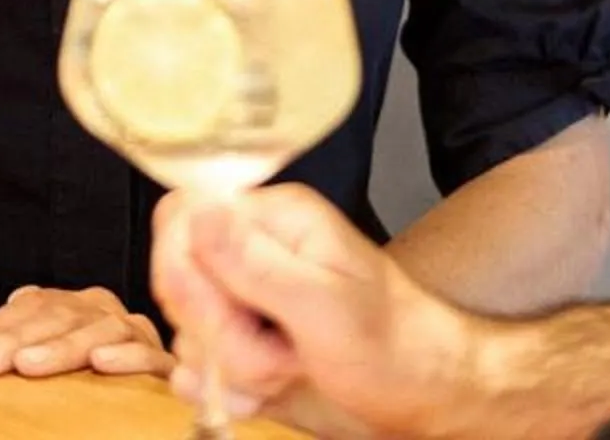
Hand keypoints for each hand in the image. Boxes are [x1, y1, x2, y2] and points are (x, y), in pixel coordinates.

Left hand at [0, 285, 169, 380]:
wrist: (156, 410)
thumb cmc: (92, 381)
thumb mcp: (48, 360)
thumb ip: (17, 346)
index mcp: (75, 306)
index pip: (30, 307)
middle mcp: (104, 312)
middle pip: (58, 316)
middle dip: (14, 339)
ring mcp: (136, 333)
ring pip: (98, 330)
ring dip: (61, 347)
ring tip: (26, 364)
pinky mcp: (165, 364)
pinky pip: (149, 355)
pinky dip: (126, 356)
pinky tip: (100, 362)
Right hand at [152, 187, 476, 438]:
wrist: (429, 395)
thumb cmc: (396, 348)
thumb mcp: (325, 307)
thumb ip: (255, 263)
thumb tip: (197, 213)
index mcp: (276, 218)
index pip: (181, 217)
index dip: (184, 270)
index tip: (224, 313)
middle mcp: (256, 247)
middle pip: (180, 278)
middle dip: (220, 331)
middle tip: (277, 350)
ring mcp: (249, 293)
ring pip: (191, 326)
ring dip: (233, 364)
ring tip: (289, 368)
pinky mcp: (248, 334)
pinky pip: (204, 358)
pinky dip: (230, 384)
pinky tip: (267, 391)